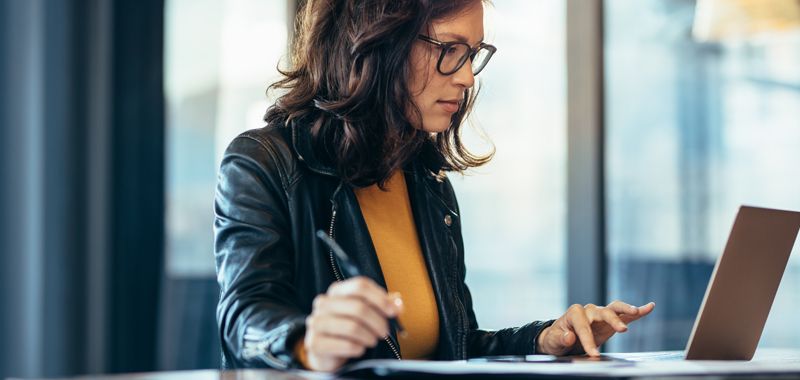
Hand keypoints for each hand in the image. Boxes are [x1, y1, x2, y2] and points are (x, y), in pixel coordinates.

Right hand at [303, 277, 402, 371]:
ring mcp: (316, 322)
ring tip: (372, 341)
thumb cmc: (348, 328)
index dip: (380, 298)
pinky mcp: (315, 343)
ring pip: (352, 327)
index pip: (360, 285)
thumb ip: (383, 305)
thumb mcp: (366, 312)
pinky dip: (358, 348)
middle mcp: (323, 303)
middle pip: (358, 307)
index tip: (394, 311)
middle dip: (378, 321)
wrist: (326, 352)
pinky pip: (345, 345)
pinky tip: (359, 349)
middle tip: (385, 332)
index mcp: (336, 290)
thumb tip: (398, 304)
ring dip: (369, 336)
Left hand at [537, 300, 654, 356]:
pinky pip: (625, 315)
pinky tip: (649, 307)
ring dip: (626, 310)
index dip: (588, 340)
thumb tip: (569, 336)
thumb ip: (561, 338)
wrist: (561, 339)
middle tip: (622, 330)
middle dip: (612, 320)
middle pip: (603, 312)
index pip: (583, 326)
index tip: (593, 354)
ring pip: (615, 309)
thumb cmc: (556, 338)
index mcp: (574, 313)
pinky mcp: (610, 321)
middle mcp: (589, 310)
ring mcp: (601, 314)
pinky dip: (637, 311)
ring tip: (637, 311)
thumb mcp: (553, 341)